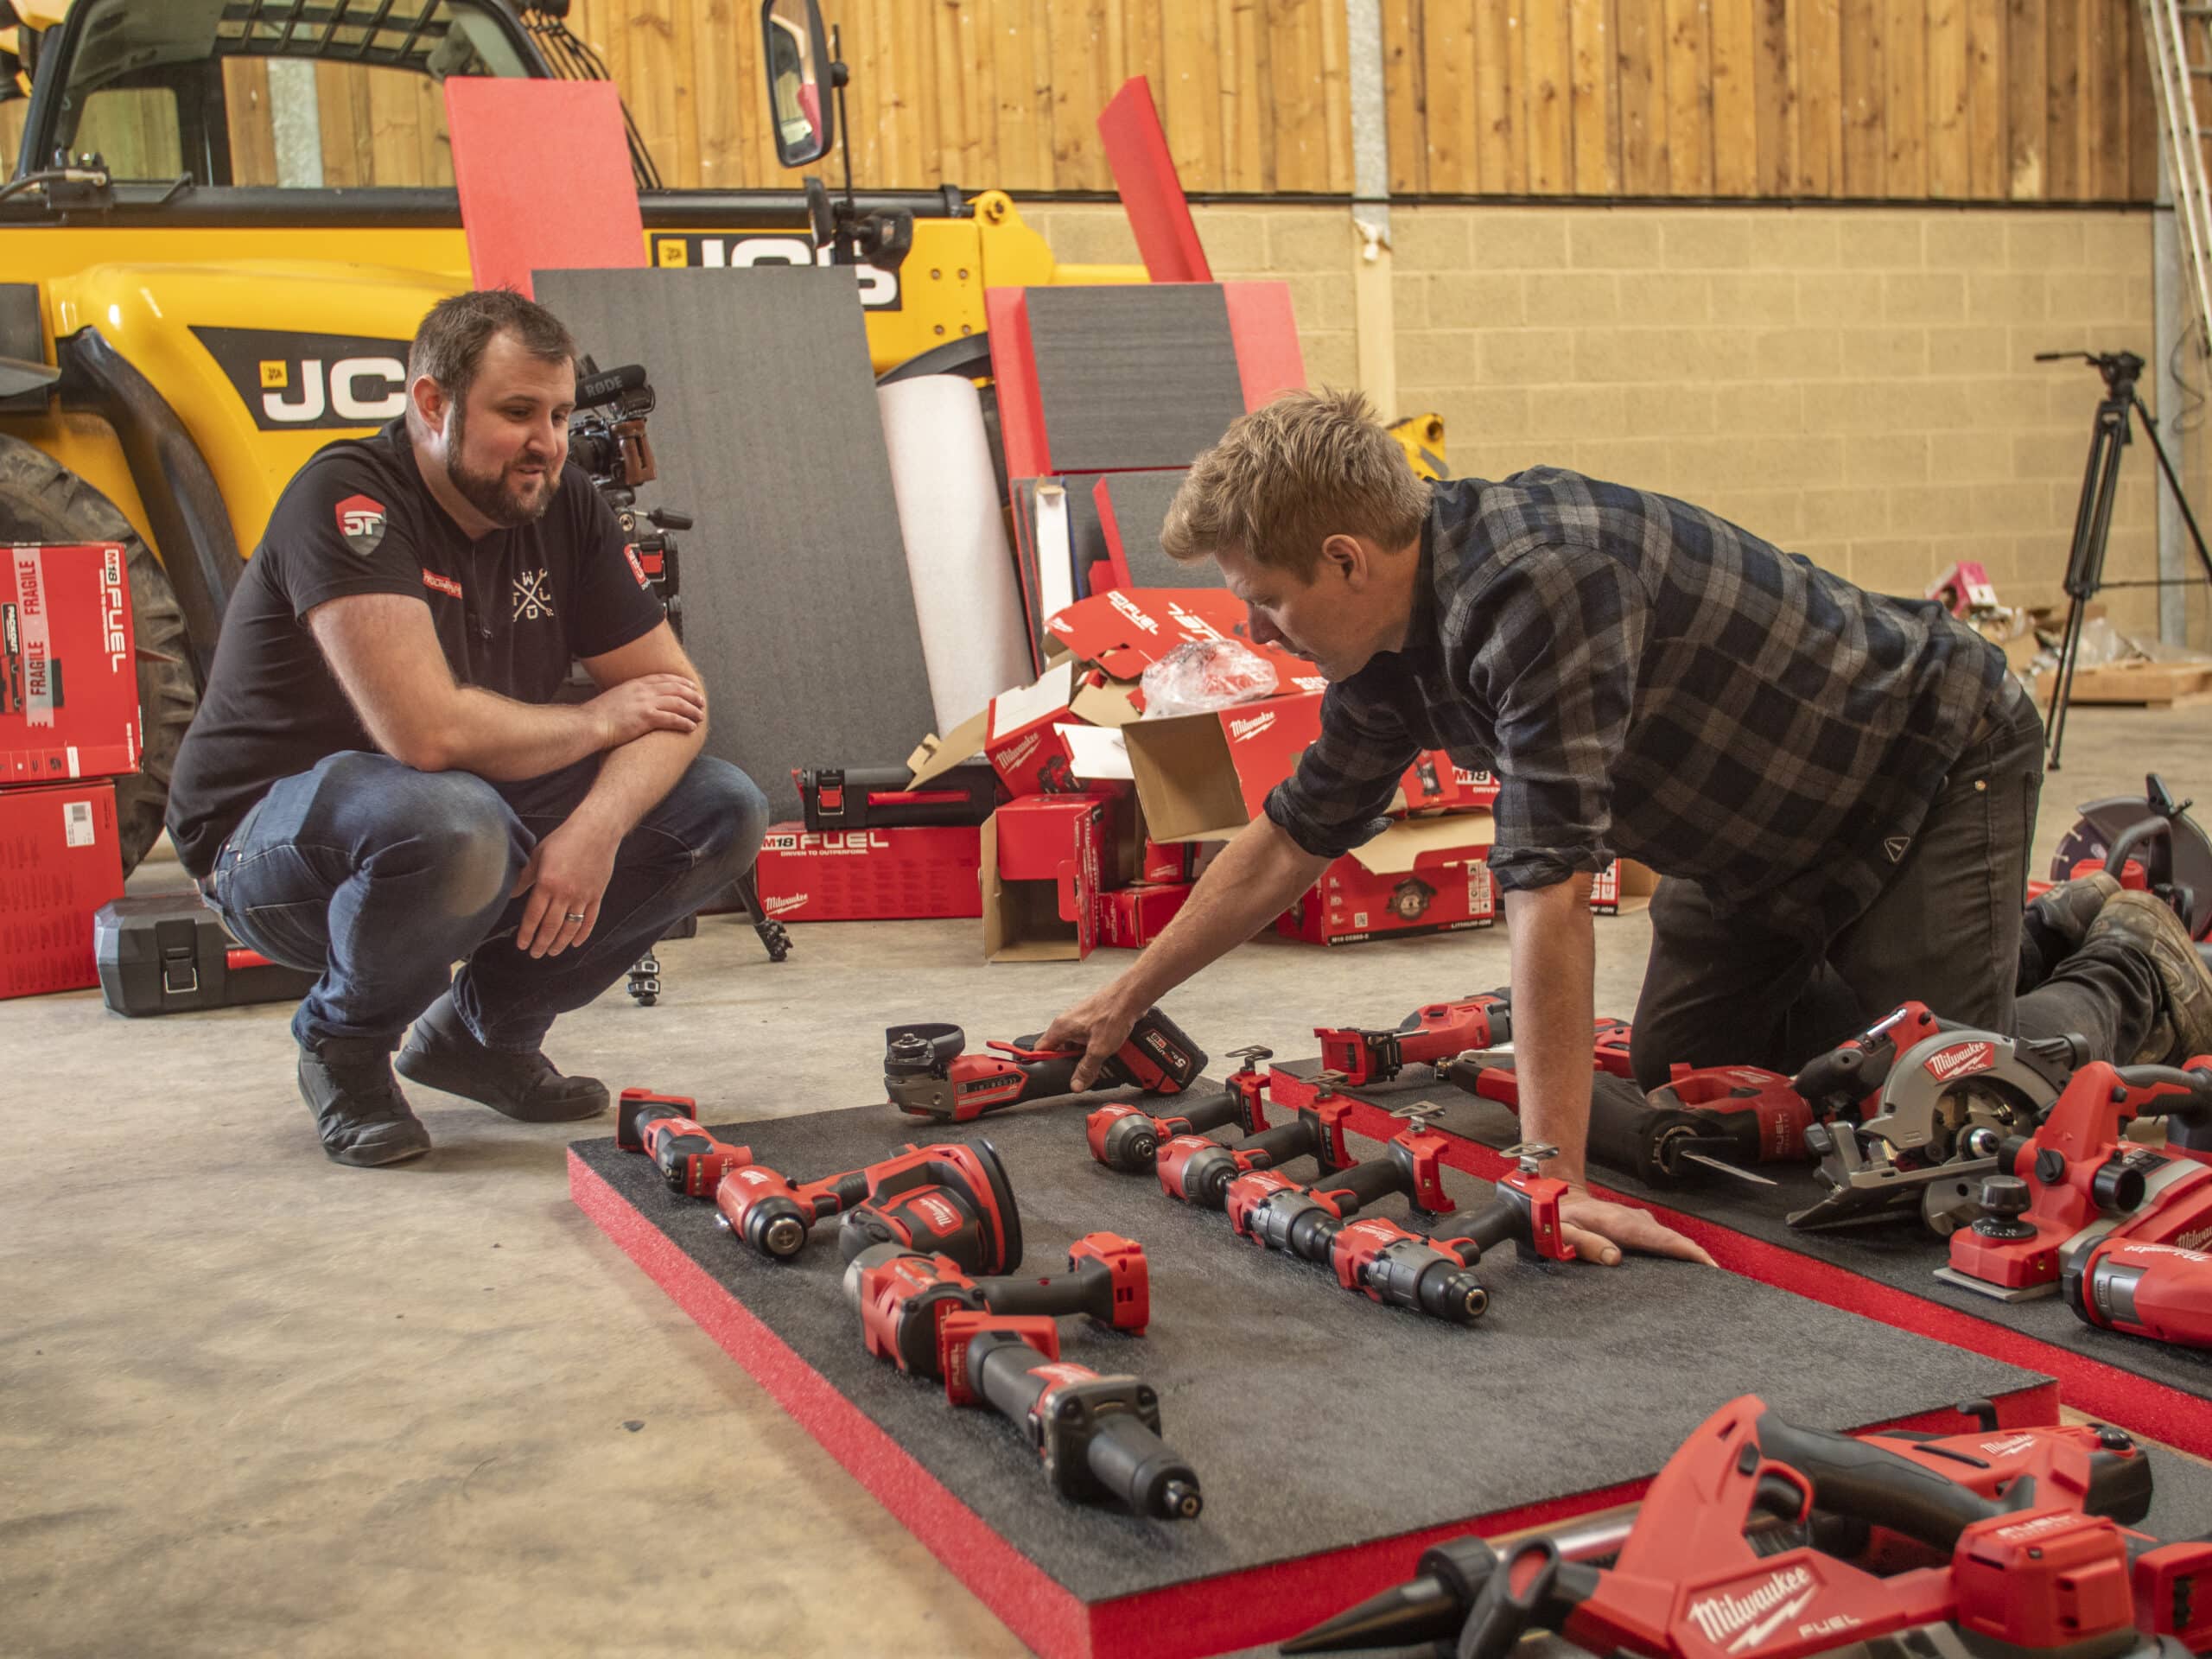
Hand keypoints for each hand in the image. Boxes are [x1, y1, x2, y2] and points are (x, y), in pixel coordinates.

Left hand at [511, 819, 619, 957]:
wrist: (596, 831)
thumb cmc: (564, 840)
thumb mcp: (538, 855)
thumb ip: (525, 877)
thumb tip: (511, 894)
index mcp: (547, 884)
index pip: (534, 916)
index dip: (527, 933)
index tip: (522, 944)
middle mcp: (565, 894)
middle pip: (551, 926)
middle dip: (541, 943)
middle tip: (535, 954)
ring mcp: (583, 896)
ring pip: (570, 927)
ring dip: (560, 943)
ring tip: (552, 952)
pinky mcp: (597, 895)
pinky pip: (590, 920)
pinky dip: (582, 934)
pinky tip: (574, 942)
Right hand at [588, 673, 704, 749]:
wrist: (590, 724)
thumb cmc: (598, 716)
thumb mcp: (615, 698)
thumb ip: (629, 696)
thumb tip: (635, 702)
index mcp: (635, 684)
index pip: (663, 678)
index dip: (680, 682)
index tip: (690, 685)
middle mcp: (643, 691)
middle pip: (675, 688)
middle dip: (691, 694)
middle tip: (701, 700)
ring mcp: (645, 703)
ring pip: (678, 703)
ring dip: (692, 710)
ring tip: (700, 715)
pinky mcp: (646, 718)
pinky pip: (672, 719)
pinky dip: (684, 722)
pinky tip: (691, 727)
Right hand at [1036, 987, 1141, 1091]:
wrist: (1131, 997)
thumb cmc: (1113, 1013)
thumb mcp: (1099, 1049)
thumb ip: (1086, 1069)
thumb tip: (1076, 1084)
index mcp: (1061, 1027)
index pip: (1041, 1049)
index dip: (1042, 1063)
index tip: (1049, 1074)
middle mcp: (1067, 1022)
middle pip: (1060, 1049)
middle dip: (1069, 1062)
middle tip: (1078, 1073)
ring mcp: (1080, 1021)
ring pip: (1075, 1044)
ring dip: (1083, 1055)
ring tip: (1094, 1063)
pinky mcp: (1092, 1021)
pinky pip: (1087, 1038)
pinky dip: (1093, 1047)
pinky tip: (1104, 1052)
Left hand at [1557, 1186, 1715, 1266]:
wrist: (1554, 1196)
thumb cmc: (1555, 1218)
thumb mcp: (1559, 1232)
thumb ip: (1583, 1244)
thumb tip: (1613, 1258)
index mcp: (1616, 1222)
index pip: (1657, 1238)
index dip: (1684, 1251)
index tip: (1708, 1264)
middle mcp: (1632, 1219)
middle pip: (1670, 1238)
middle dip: (1696, 1255)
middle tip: (1719, 1280)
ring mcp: (1636, 1220)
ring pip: (1667, 1238)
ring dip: (1688, 1254)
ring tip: (1708, 1277)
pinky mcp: (1636, 1225)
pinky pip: (1660, 1238)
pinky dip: (1676, 1250)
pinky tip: (1685, 1265)